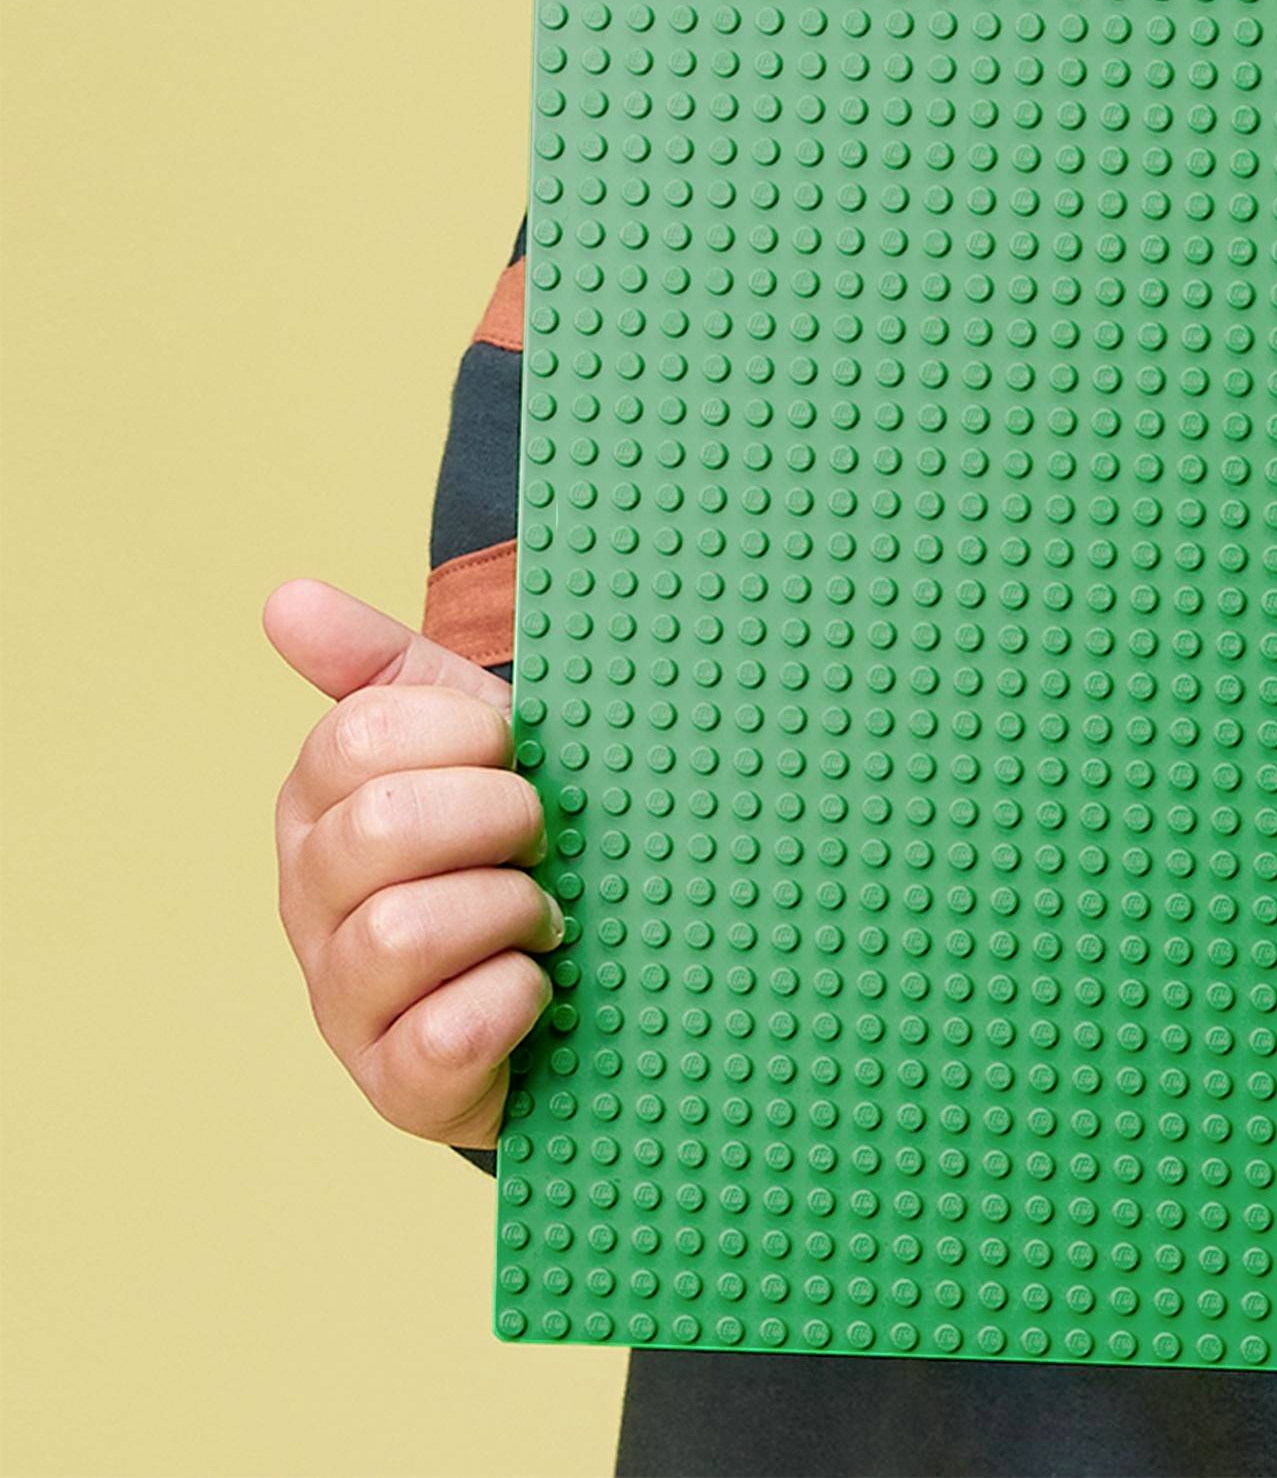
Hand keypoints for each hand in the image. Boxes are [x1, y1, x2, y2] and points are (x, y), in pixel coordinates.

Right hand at [266, 579, 560, 1151]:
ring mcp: (346, 1002)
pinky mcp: (398, 1089)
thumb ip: (385, 667)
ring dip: (506, 911)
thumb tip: (285, 598)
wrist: (579, 977)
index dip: (465, 736)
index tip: (517, 751)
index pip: (357, 738)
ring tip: (543, 917)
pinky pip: (441, 1037)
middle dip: (494, 818)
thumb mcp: (468, 738)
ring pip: (400, 934)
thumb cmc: (511, 842)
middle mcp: (313, 904)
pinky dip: (510, 1001)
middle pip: (377, 831)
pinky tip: (539, 987)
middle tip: (542, 837)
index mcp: (322, 805)